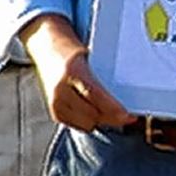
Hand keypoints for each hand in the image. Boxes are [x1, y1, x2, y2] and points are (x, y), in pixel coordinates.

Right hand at [23, 14, 134, 131]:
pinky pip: (79, 126)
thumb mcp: (88, 58)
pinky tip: (90, 109)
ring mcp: (56, 102)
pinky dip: (88, 121)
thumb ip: (102, 77)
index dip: (113, 108)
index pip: (94, 94)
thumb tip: (126, 97)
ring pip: (87, 124)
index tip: (129, 116)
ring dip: (99, 120)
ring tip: (103, 108)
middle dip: (112, 118)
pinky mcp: (54, 112)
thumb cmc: (72, 53)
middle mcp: (61, 88)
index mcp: (72, 71)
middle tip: (126, 116)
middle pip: (93, 113)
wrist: (45, 48)